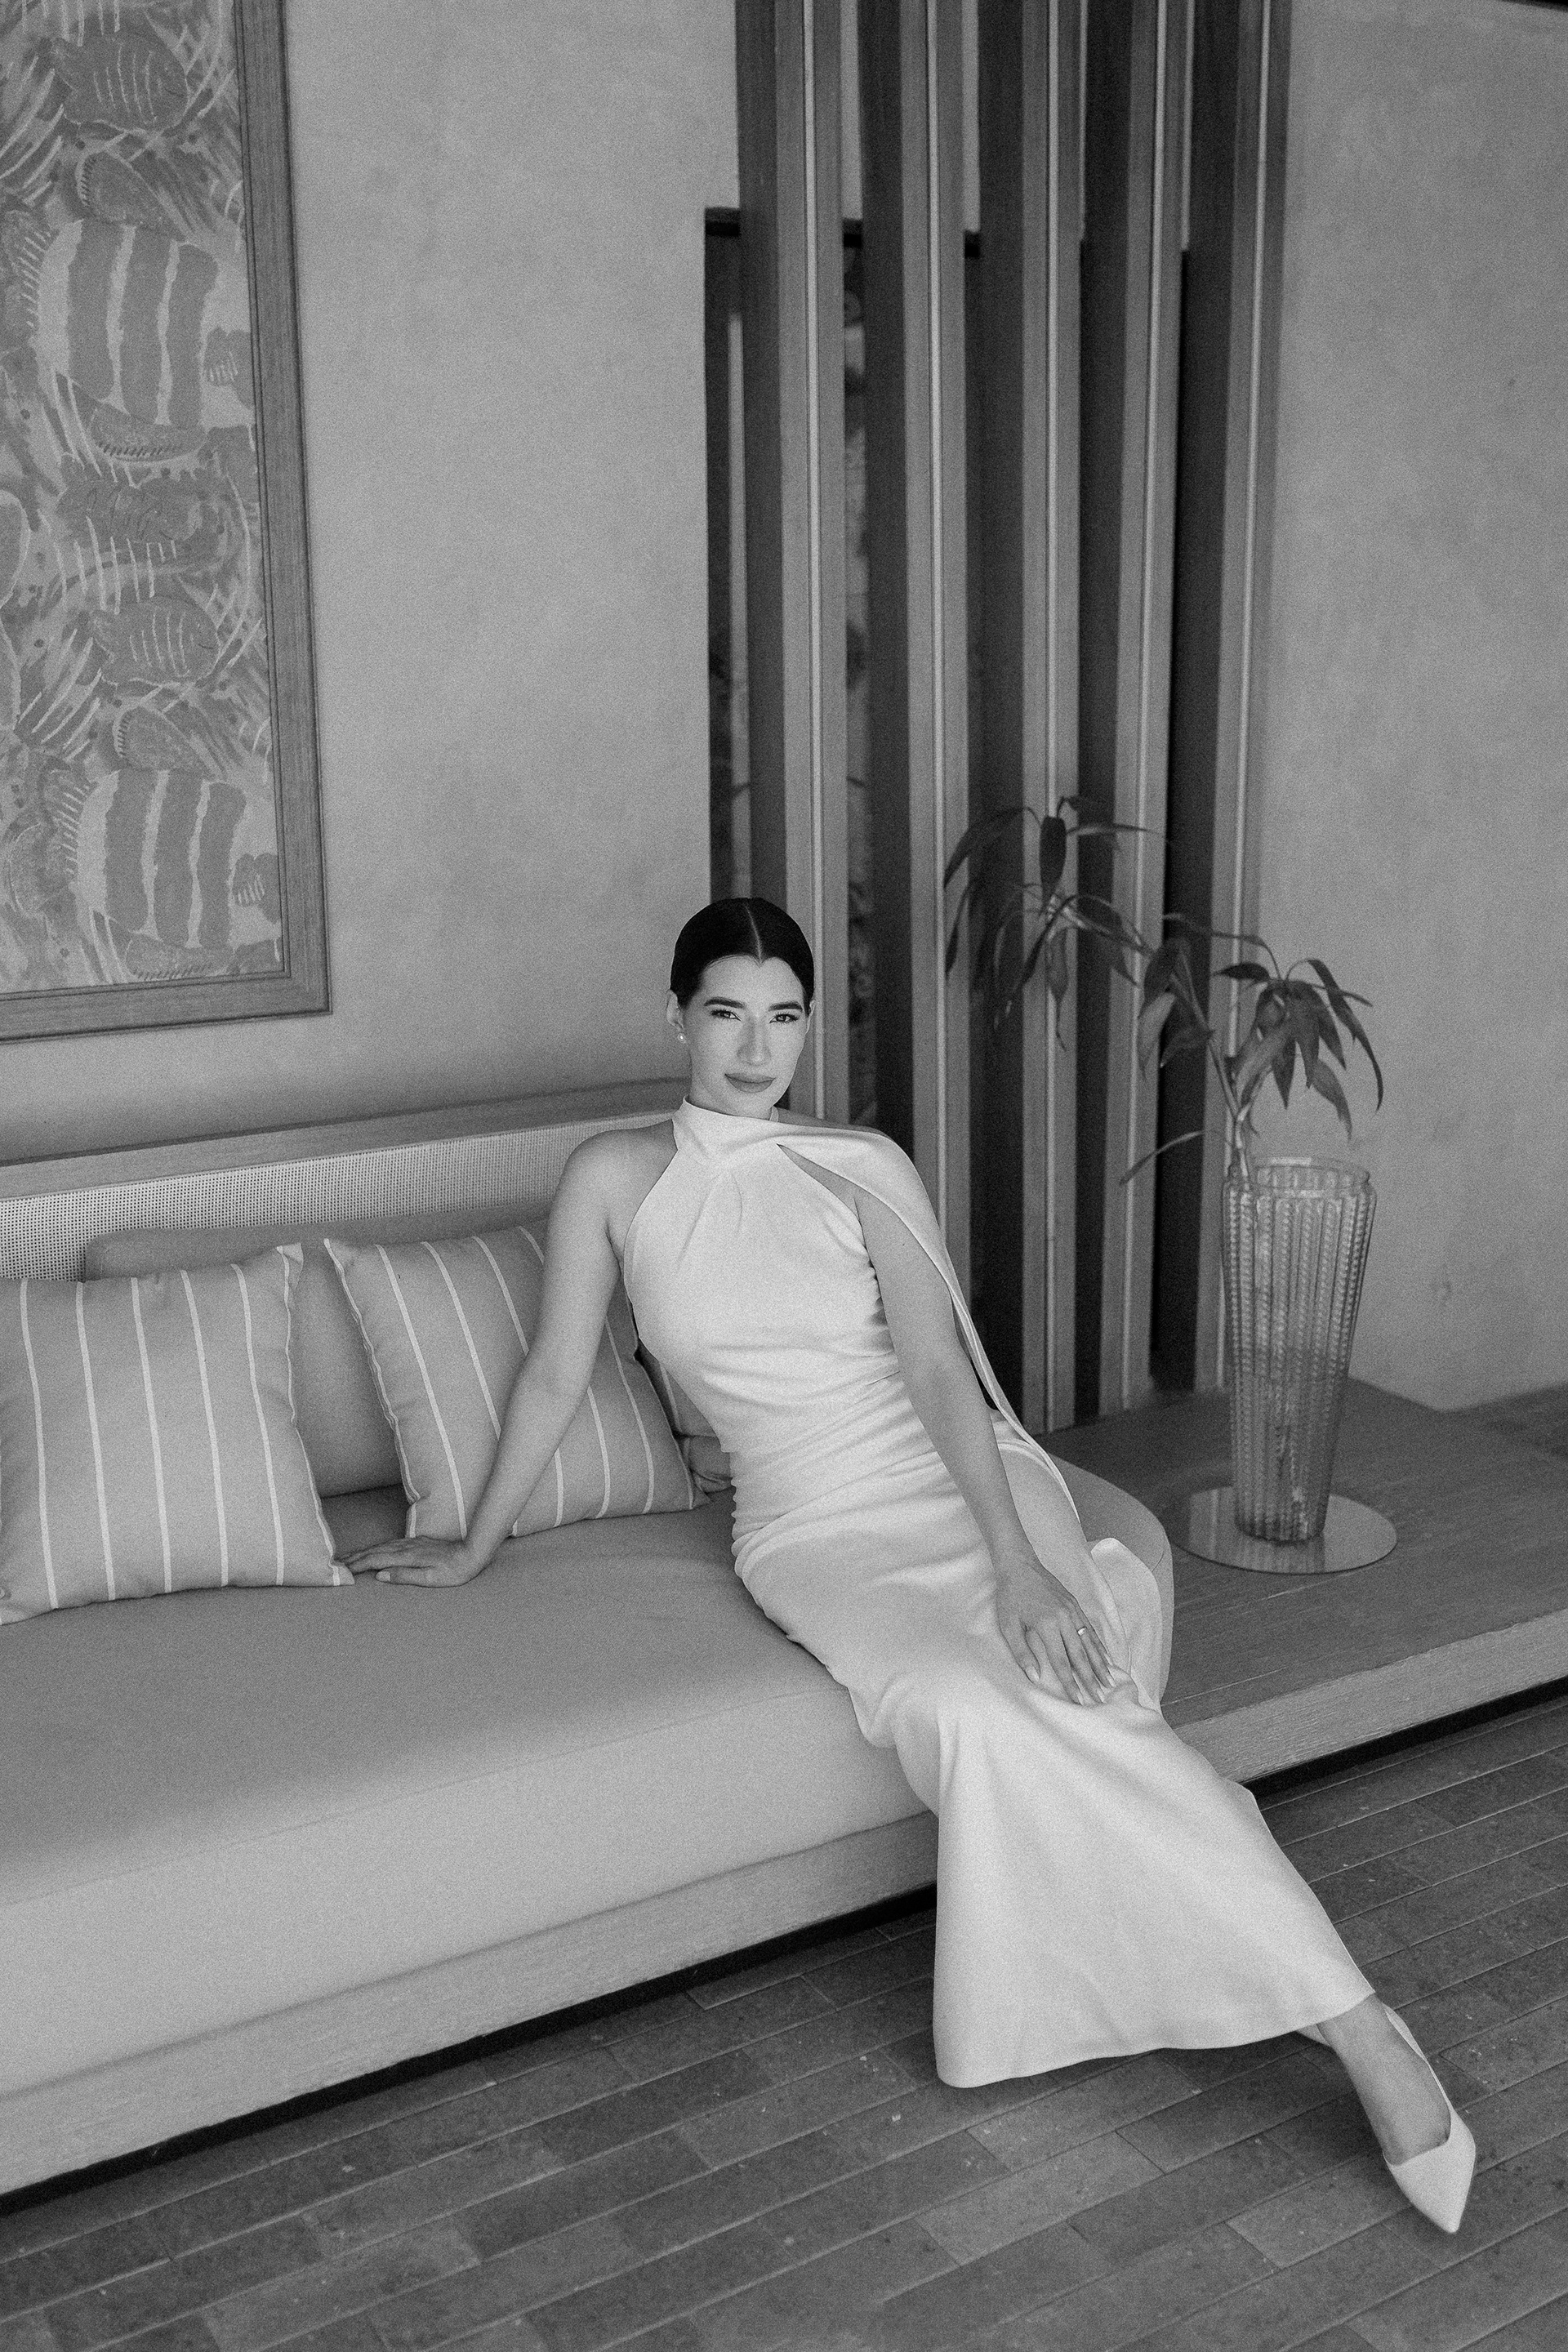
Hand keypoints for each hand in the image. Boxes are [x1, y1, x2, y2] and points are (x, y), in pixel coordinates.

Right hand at [347, 1535, 484, 1586]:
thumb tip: (381, 1576)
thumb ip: (405, 1576)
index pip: (376, 1560)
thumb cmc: (453, 1571)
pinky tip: (374, 1550)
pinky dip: (377, 1547)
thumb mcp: (430, 1579)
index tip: (342, 1570)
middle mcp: (407, 1547)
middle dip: (355, 1556)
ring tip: (349, 1557)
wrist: (471, 1554)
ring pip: (381, 1546)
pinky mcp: (417, 1543)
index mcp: (408, 1557)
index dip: (358, 1565)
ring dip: (364, 1551)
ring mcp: (411, 1543)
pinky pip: (390, 1544)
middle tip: (336, 1562)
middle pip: (375, 1551)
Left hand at [993, 1551, 1116, 1704]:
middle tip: (1099, 1698)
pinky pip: (1090, 1629)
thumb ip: (1022, 1652)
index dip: (1070, 1683)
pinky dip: (1099, 1644)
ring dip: (1100, 1663)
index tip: (1079, 1700)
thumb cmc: (1010, 1596)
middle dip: (1090, 1678)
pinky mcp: (1075, 1605)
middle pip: (1080, 1655)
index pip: (1061, 1661)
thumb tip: (1035, 1677)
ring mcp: (1072, 1610)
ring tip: (1109, 1681)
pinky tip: (1106, 1657)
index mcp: (1047, 1625)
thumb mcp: (1009, 1625)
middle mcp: (1064, 1618)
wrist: (1019, 1565)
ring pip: (1089, 1642)